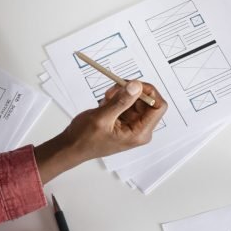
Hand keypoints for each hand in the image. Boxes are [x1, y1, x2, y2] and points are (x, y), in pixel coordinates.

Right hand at [34, 80, 166, 182]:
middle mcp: (139, 129)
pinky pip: (126, 101)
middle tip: (115, 89)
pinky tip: (105, 104)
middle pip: (147, 100)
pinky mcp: (124, 119)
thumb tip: (137, 86)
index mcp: (139, 133)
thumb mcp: (102, 118)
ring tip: (106, 99)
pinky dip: (116, 98)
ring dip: (121, 94)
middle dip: (131, 91)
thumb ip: (121, 101)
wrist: (72, 146)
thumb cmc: (85, 139)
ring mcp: (132, 124)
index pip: (158, 107)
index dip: (149, 92)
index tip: (134, 84)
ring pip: (135, 98)